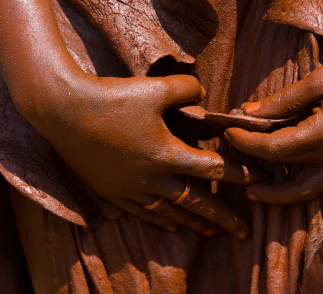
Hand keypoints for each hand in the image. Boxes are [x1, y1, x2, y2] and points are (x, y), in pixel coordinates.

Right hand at [30, 73, 260, 237]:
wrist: (62, 110)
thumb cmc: (111, 98)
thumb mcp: (155, 88)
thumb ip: (187, 89)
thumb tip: (202, 94)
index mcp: (167, 154)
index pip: (213, 169)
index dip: (240, 175)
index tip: (260, 181)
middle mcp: (153, 178)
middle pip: (196, 202)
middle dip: (223, 217)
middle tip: (244, 232)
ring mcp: (131, 188)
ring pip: (170, 212)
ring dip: (193, 224)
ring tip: (211, 234)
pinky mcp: (112, 190)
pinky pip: (142, 213)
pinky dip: (161, 221)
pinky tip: (171, 226)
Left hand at [225, 16, 322, 244]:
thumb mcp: (317, 80)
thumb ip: (281, 102)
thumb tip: (248, 111)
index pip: (273, 148)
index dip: (246, 141)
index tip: (228, 131)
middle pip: (287, 169)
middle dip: (256, 166)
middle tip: (235, 160)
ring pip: (311, 191)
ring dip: (282, 197)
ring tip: (258, 192)